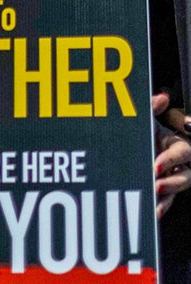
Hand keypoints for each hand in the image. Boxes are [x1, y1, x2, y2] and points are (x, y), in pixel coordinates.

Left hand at [151, 93, 190, 218]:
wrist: (125, 145)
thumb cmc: (142, 131)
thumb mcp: (146, 119)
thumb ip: (153, 107)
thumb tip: (163, 97)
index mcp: (177, 144)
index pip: (183, 152)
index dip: (172, 159)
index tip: (156, 163)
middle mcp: (179, 164)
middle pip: (186, 175)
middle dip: (172, 180)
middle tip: (154, 180)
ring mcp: (173, 179)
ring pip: (178, 190)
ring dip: (167, 195)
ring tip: (153, 196)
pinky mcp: (165, 192)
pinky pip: (167, 202)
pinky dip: (161, 207)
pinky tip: (152, 212)